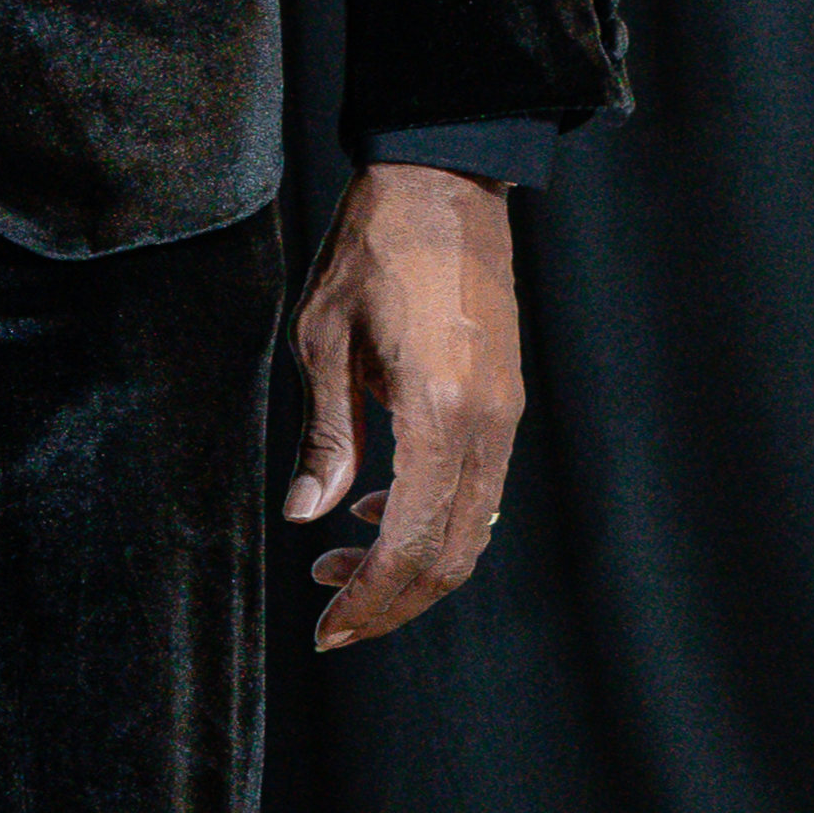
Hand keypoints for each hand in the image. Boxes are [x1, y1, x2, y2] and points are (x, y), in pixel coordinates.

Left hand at [284, 161, 520, 652]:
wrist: (444, 183)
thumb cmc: (376, 250)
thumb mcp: (324, 341)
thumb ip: (325, 436)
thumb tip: (308, 514)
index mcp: (442, 412)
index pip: (412, 542)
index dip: (369, 598)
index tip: (326, 629)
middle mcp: (488, 425)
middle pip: (452, 554)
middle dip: (391, 601)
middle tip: (331, 620)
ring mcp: (505, 416)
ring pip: (471, 529)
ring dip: (410, 565)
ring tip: (338, 565)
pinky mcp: (505, 402)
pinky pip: (477, 489)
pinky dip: (433, 520)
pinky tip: (377, 509)